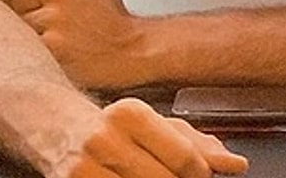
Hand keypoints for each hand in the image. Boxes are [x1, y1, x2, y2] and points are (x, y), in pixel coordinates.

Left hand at [12, 0, 145, 89]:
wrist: (128, 48)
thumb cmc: (108, 9)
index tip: (53, 3)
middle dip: (32, 10)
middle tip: (57, 21)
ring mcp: (55, 15)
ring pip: (21, 22)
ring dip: (35, 31)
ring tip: (60, 35)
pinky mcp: (52, 44)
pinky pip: (29, 43)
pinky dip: (40, 49)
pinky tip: (61, 49)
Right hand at [51, 97, 247, 177]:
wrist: (49, 122)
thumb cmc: (112, 125)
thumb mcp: (151, 123)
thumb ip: (195, 142)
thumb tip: (236, 165)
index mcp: (133, 114)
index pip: (184, 159)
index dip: (200, 177)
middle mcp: (107, 137)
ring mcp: (85, 166)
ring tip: (151, 175)